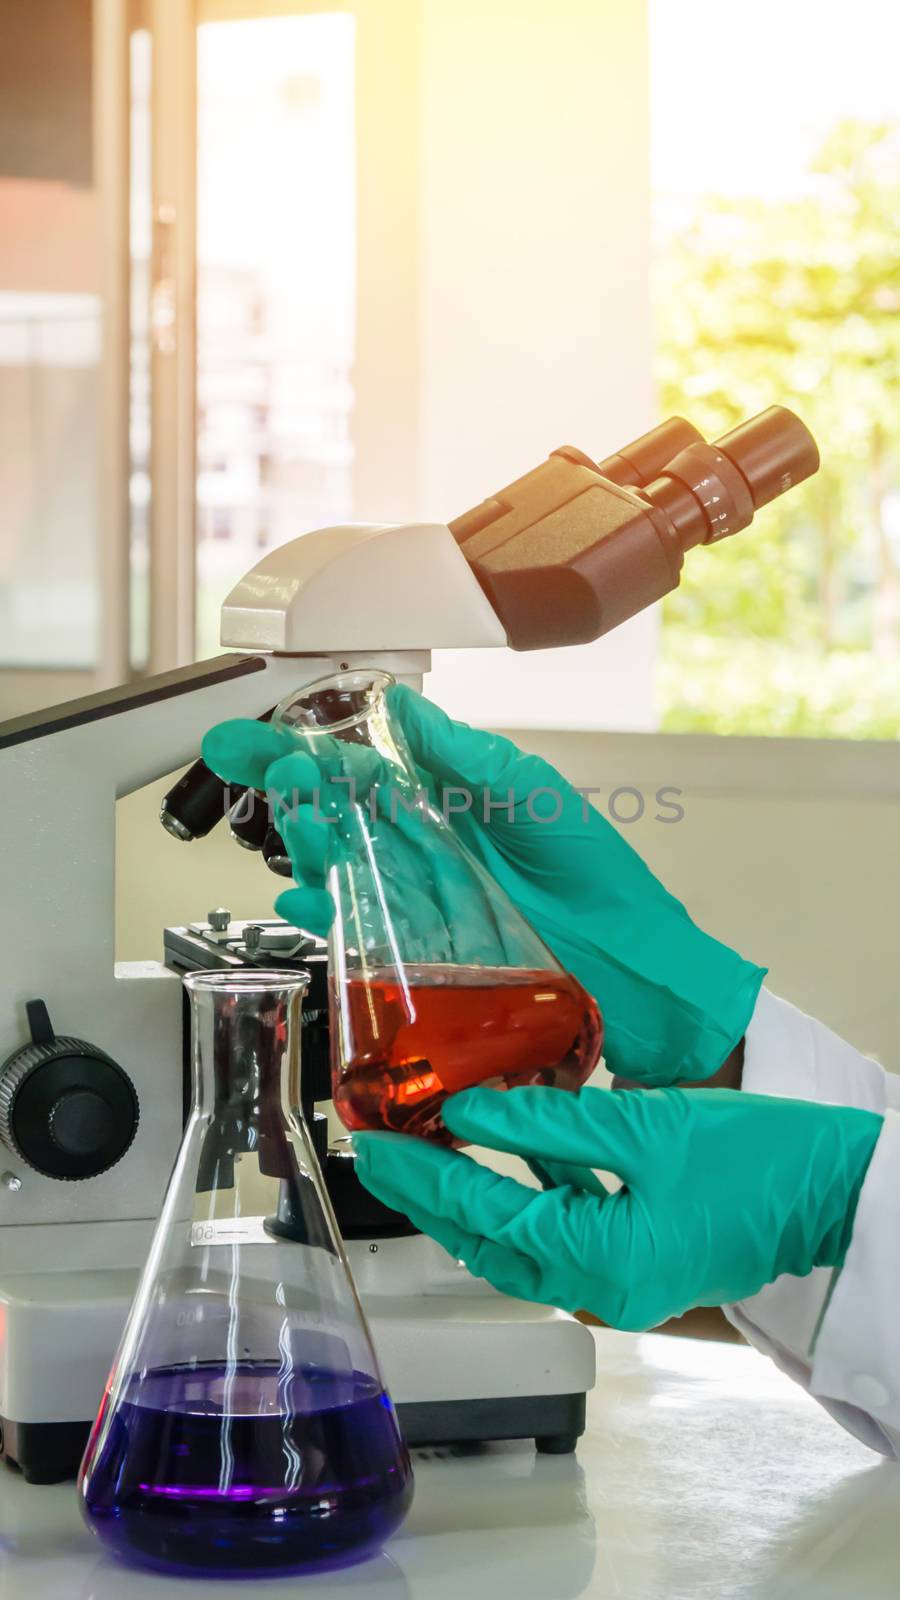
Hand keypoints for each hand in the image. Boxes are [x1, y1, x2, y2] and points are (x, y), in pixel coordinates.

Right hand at [203, 685, 763, 1084]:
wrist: (643, 977)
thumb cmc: (603, 884)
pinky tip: (309, 906)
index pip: (362, 767)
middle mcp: (426, 852)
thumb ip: (467, 759)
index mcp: (450, 803)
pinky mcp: (422, 960)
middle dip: (287, 792)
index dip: (302, 750)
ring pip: (339, 873)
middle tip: (251, 770)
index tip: (245, 739)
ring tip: (291, 836)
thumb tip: (402, 705)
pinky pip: (358, 936)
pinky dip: (327, 920)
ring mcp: (420, 906)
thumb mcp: (536, 802)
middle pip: (336, 817)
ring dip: (304, 851)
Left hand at [352, 1085, 881, 1329]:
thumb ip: (547, 1125)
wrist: (841, 1194)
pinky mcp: (640, 1257)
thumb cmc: (760, 1159)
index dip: (424, 1176)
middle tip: (382, 1148)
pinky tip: (510, 1145)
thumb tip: (467, 1112)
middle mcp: (604, 1288)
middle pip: (491, 1243)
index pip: (484, 1217)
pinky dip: (529, 1191)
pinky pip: (564, 1229)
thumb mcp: (644, 1127)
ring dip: (474, 1195)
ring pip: (522, 1240)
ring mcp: (623, 1280)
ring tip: (428, 1144)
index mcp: (602, 1263)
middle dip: (433, 1196)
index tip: (375, 1141)